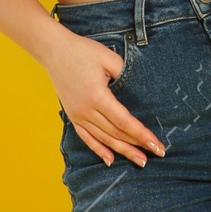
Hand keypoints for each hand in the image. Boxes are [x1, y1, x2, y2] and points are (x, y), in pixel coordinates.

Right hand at [44, 26, 166, 167]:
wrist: (53, 50)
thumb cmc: (82, 51)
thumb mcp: (109, 58)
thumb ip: (126, 74)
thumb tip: (142, 91)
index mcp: (97, 96)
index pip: (125, 122)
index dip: (142, 135)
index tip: (157, 145)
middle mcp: (86, 110)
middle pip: (116, 134)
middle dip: (138, 145)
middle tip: (157, 154)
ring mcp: (78, 115)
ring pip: (104, 139)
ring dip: (123, 151)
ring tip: (140, 160)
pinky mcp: (72, 116)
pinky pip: (87, 138)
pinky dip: (99, 150)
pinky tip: (110, 160)